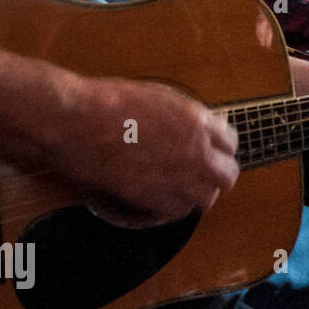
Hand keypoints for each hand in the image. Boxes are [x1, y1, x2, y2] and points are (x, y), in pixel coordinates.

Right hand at [51, 76, 239, 224]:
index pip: (231, 143)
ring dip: (197, 193)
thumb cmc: (110, 101)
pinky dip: (174, 207)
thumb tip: (200, 126)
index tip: (210, 152)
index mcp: (198, 122)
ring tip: (182, 189)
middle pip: (227, 175)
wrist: (77, 120)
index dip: (220, 149)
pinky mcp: (152, 197)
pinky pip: (179, 211)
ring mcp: (176, 177)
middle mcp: (195, 151)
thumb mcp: (160, 97)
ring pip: (207, 198)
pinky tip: (162, 198)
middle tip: (202, 175)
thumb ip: (186, 116)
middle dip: (216, 175)